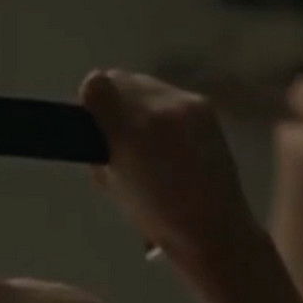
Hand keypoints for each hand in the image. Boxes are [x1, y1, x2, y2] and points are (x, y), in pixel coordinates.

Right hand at [80, 69, 255, 260]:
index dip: (90, 100)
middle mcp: (158, 107)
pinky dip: (161, 108)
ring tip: (146, 134)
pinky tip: (169, 136)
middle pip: (120, 78)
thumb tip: (98, 122)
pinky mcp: (205, 105)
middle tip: (118, 129)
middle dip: (114, 99)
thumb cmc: (155, 215)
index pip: (96, 84)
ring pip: (145, 83)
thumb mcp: (110, 183)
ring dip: (138, 101)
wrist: (212, 224)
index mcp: (130, 130)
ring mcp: (186, 103)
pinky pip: (169, 93)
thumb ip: (99, 145)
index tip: (94, 120)